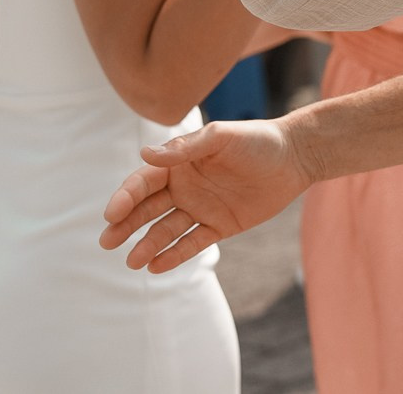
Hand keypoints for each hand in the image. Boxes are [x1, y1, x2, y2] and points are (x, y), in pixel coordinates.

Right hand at [99, 118, 313, 272]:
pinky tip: (156, 266)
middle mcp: (185, 186)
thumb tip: (144, 154)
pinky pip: (192, 243)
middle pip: (147, 209)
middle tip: (107, 241)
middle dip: (125, 225)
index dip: (126, 197)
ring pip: (166, 230)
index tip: (112, 214)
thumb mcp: (221, 138)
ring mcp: (201, 207)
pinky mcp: (219, 225)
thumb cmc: (258, 140)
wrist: (295, 156)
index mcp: (180, 163)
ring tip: (131, 261)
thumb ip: (186, 148)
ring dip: (147, 244)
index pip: (144, 182)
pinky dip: (174, 255)